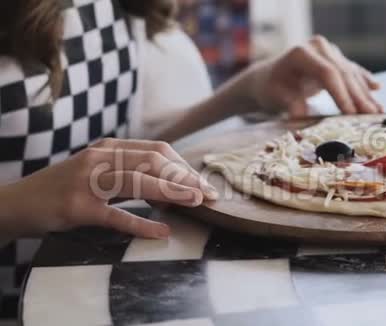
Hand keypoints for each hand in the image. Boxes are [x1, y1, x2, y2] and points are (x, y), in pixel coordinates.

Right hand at [1, 138, 217, 238]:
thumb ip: (130, 171)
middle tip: (210, 194)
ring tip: (196, 202)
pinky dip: (140, 225)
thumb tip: (171, 184)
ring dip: (171, 191)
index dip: (184, 166)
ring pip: (138, 181)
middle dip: (185, 178)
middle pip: (153, 162)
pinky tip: (161, 233)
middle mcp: (100, 159)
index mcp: (110, 148)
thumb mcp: (98, 170)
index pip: (157, 150)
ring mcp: (88, 182)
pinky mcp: (78, 208)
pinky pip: (115, 216)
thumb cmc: (65, 187)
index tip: (203, 183)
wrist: (18, 201)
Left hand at [251, 35, 381, 116]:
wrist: (269, 77)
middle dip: (358, 96)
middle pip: (343, 73)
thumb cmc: (271, 88)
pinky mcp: (336, 58)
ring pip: (351, 73)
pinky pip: (352, 71)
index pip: (328, 73)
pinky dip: (363, 82)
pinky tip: (377, 88)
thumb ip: (290, 103)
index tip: (351, 113)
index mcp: (301, 53)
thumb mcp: (276, 96)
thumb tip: (300, 114)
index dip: (341, 94)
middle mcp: (318, 47)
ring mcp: (329, 51)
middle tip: (371, 115)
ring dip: (364, 92)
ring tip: (377, 110)